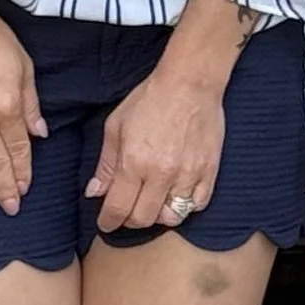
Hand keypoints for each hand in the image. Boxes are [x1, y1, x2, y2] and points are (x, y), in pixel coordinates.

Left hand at [89, 61, 227, 236]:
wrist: (189, 83)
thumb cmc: (150, 99)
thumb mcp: (116, 126)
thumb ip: (105, 164)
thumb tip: (94, 192)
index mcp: (134, 163)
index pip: (118, 208)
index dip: (108, 221)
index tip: (106, 222)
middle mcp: (161, 174)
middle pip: (143, 219)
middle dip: (130, 220)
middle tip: (127, 210)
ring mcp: (188, 175)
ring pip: (172, 217)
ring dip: (158, 214)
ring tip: (153, 202)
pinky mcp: (209, 171)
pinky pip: (197, 205)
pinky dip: (185, 206)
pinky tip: (177, 194)